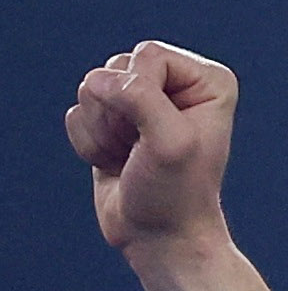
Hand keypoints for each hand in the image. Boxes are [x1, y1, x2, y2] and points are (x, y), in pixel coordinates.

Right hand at [63, 41, 237, 262]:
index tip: (160, 132)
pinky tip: (115, 162)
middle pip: (114, 68)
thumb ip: (139, 98)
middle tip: (142, 148)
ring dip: (101, 130)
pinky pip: (77, 113)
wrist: (159, 236)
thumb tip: (97, 80)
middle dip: (116, 114)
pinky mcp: (114, 120)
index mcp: (208, 80)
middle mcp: (178, 84)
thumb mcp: (169, 142)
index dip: (139, 93)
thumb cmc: (174, 192)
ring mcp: (143, 102)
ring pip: (90, 88)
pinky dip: (89, 143)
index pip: (146, 54)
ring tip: (130, 155)